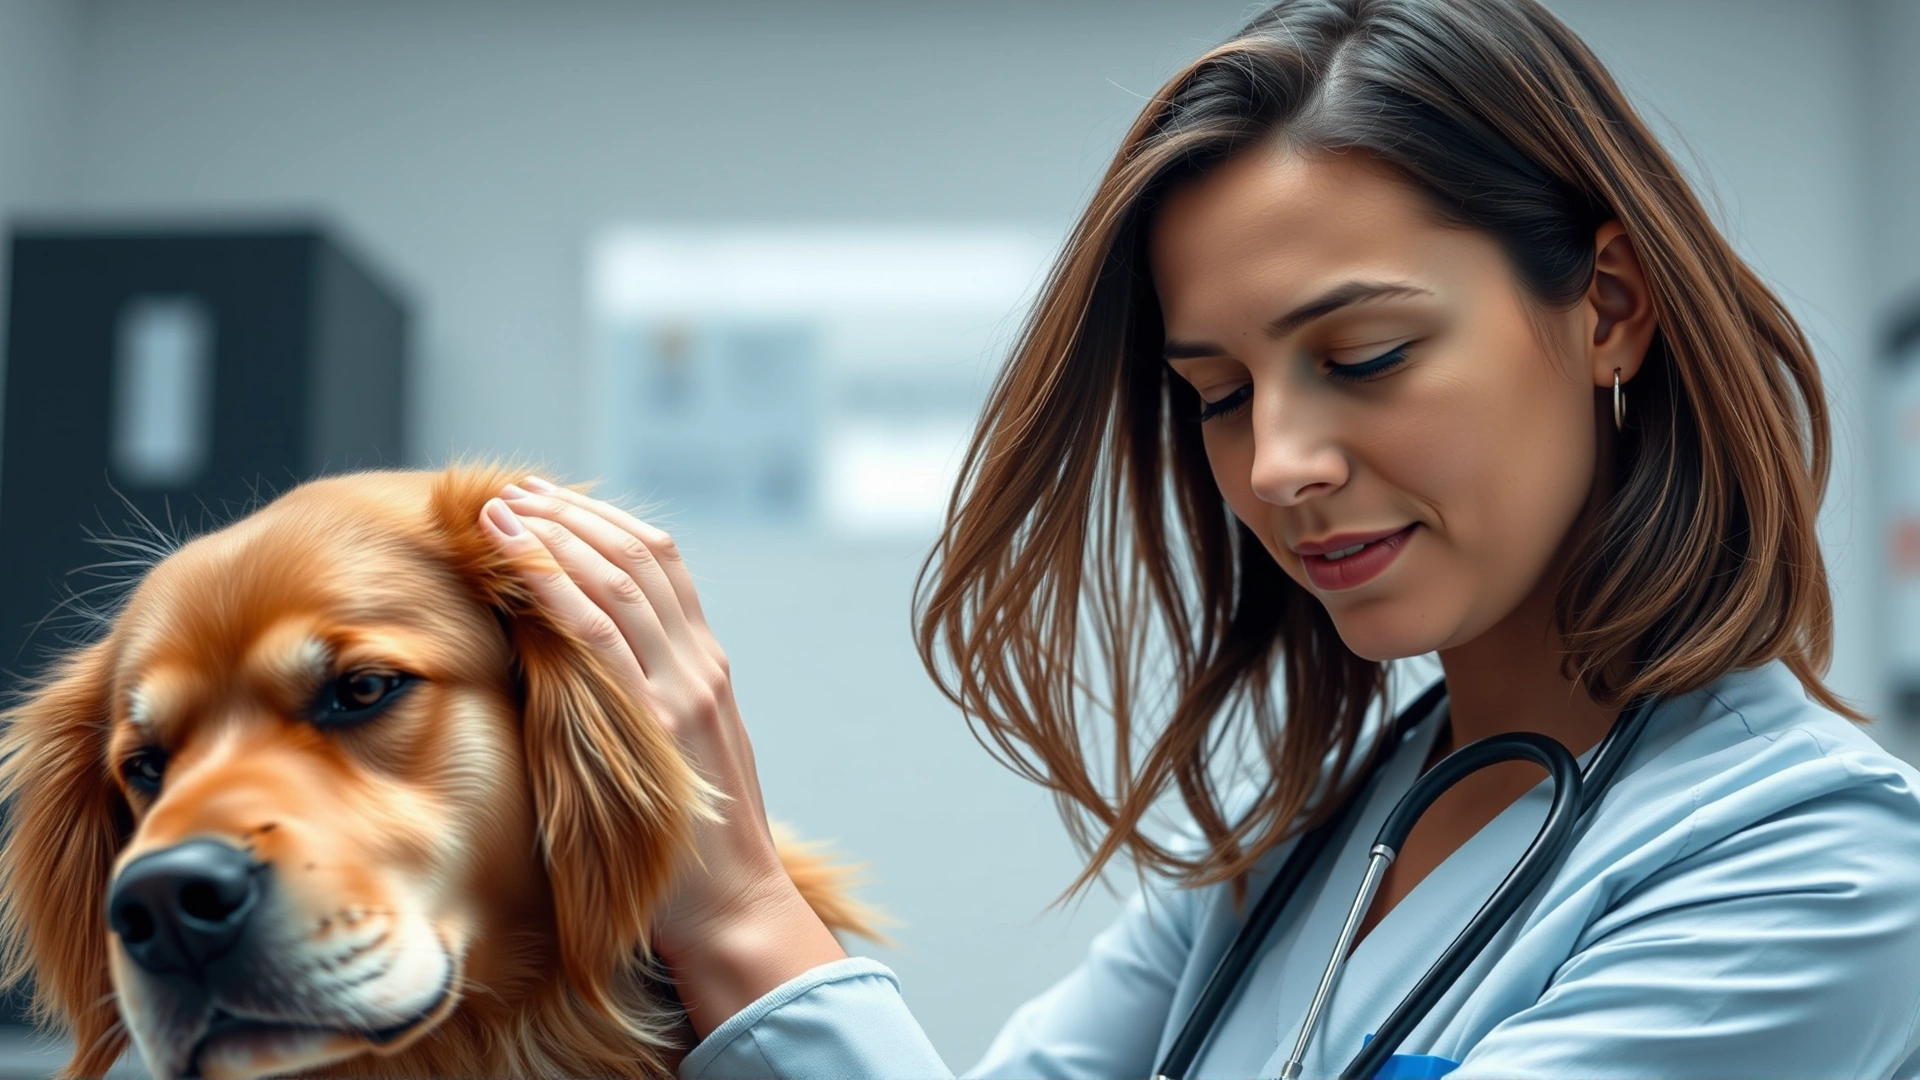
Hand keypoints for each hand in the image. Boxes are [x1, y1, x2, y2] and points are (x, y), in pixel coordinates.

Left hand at [478, 477, 844, 1034]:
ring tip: (503, 510)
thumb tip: (590, 673)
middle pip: (641, 558)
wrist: (733, 905)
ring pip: (621, 581)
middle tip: (515, 492)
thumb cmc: (696, 846)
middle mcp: (700, 666)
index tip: (553, 502)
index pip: (664, 566)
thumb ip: (651, 704)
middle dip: (574, 517)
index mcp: (708, 667)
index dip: (606, 524)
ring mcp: (682, 690)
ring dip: (557, 536)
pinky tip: (519, 561)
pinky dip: (558, 586)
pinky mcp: (656, 723)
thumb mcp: (685, 754)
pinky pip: (601, 635)